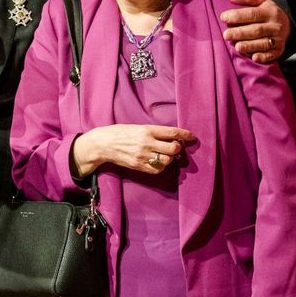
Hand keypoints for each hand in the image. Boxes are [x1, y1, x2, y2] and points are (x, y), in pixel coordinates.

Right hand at [71, 124, 192, 176]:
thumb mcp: (137, 127)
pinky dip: (161, 167)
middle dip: (177, 148)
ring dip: (169, 158)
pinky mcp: (138, 166)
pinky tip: (157, 162)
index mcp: (146, 130)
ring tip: (165, 155)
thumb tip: (171, 137)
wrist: (102, 144)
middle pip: (173, 148)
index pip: (172, 132)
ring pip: (167, 160)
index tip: (192, 136)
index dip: (185, 134)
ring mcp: (142, 156)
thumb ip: (153, 132)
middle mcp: (146, 143)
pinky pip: (157, 169)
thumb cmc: (119, 133)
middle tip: (175, 147)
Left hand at [221, 0, 290, 63]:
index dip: (238, 16)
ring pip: (264, 43)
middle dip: (241, 33)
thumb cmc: (265, 11)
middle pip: (257, 30)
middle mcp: (275, 25)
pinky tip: (254, 57)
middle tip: (226, 35)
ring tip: (237, 47)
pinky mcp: (279, 50)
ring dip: (250, 45)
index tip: (224, 17)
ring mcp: (278, 38)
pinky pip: (272, 54)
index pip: (253, 13)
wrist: (285, 24)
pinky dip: (263, 57)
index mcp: (270, 11)